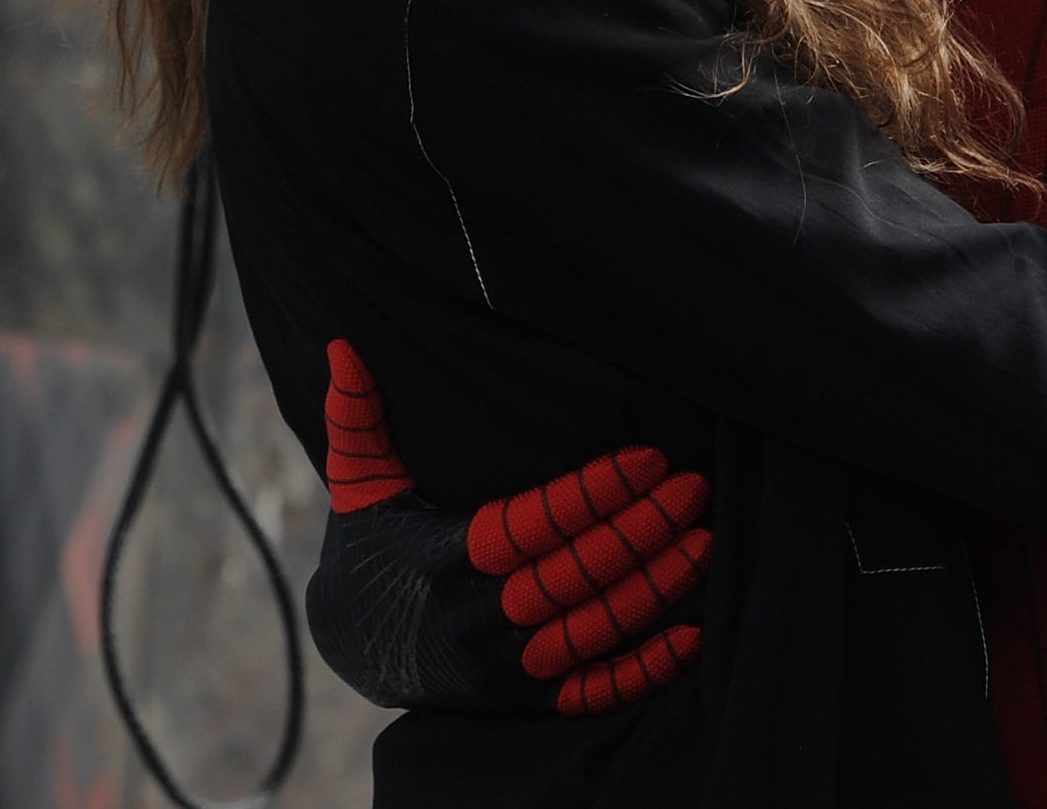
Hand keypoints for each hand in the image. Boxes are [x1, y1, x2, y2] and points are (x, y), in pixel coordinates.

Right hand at [309, 339, 710, 713]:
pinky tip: (693, 631)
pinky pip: (594, 690)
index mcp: (441, 558)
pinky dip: (644, 667)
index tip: (647, 458)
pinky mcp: (526, 701)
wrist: (356, 649)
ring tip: (705, 539)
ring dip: (654, 587)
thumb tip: (341, 346)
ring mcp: (502, 666)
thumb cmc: (374, 546)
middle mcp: (474, 618)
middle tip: (693, 487)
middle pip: (570, 575)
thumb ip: (356, 420)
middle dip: (638, 531)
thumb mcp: (359, 486)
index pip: (528, 525)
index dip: (589, 495)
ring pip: (591, 629)